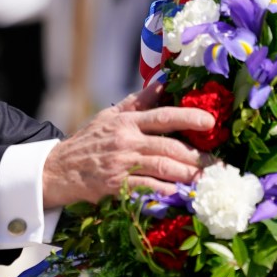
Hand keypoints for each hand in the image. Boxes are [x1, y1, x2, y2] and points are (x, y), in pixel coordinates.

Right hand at [42, 82, 215, 207]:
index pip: (162, 116)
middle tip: (218, 162)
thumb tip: (163, 81)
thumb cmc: (88, 141)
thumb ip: (138, 102)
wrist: (58, 169)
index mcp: (126, 122)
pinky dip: (168, 192)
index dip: (188, 117)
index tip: (210, 122)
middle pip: (169, 146)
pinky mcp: (117, 186)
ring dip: (188, 175)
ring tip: (207, 179)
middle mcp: (126, 141)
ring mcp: (122, 164)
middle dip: (197, 156)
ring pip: (163, 168)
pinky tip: (182, 194)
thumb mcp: (110, 116)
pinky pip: (149, 189)